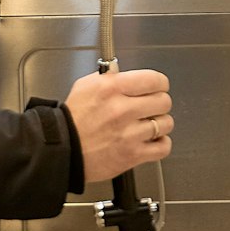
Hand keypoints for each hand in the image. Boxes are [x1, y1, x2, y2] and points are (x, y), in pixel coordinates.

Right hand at [63, 66, 172, 182]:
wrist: (63, 149)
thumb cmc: (72, 120)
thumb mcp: (85, 86)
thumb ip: (110, 78)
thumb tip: (128, 76)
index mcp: (112, 88)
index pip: (154, 80)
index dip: (159, 84)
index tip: (157, 88)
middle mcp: (122, 109)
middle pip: (164, 101)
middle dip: (159, 103)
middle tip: (151, 107)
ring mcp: (129, 133)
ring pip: (166, 123)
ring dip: (160, 124)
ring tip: (148, 125)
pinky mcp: (132, 154)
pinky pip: (163, 147)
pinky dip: (161, 144)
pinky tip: (151, 140)